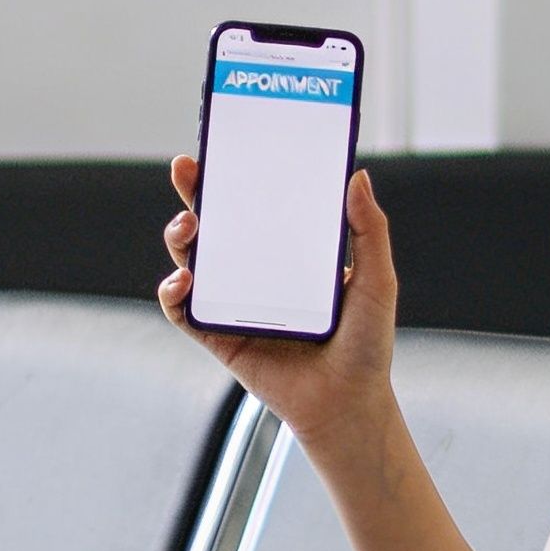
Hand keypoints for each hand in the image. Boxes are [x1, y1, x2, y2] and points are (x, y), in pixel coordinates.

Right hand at [160, 159, 399, 454]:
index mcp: (288, 253)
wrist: (349, 405)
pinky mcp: (217, 337)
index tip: (226, 145)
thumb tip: (356, 176)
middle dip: (195, 193)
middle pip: (215, 224)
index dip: (236, 175)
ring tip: (189, 228)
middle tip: (187, 170)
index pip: (256, 204)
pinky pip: (183, 310)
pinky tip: (183, 280)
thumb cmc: (365, 345)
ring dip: (179, 237)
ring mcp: (233, 304)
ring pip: (191, 260)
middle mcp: (255, 273)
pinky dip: (173, 292)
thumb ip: (368, 230)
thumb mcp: (375, 280)